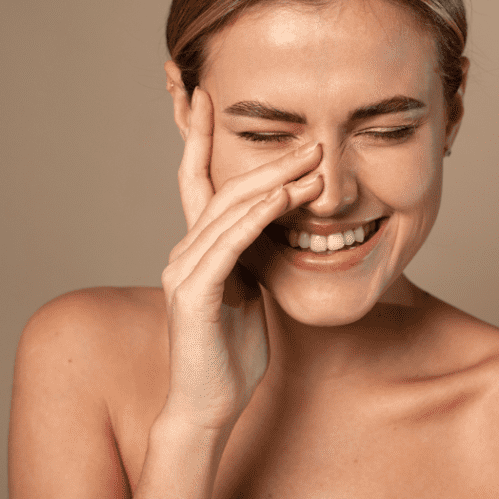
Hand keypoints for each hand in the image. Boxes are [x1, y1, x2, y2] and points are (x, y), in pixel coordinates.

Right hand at [159, 87, 321, 431]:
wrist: (210, 403)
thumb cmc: (232, 350)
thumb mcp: (250, 290)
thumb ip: (254, 254)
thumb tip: (278, 224)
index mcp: (200, 247)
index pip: (197, 180)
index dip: (199, 136)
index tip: (207, 95)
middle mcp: (185, 250)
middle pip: (224, 188)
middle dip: (268, 159)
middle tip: (309, 138)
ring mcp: (185, 270)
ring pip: (229, 211)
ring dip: (273, 183)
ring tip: (313, 162)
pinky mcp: (194, 294)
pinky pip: (228, 246)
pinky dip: (257, 218)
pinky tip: (283, 199)